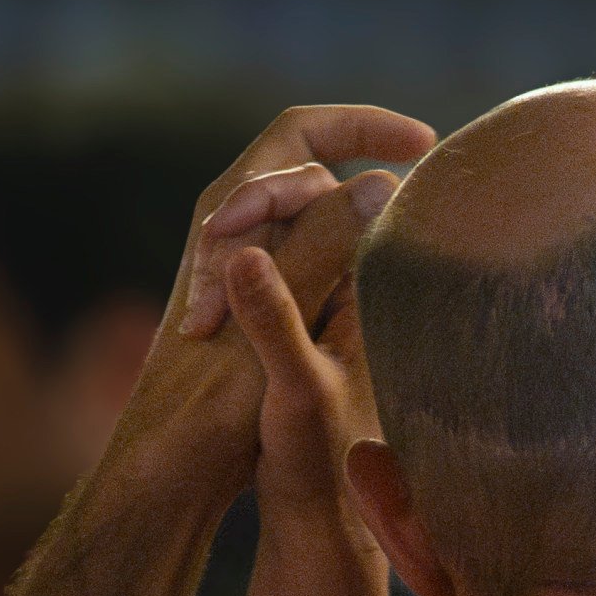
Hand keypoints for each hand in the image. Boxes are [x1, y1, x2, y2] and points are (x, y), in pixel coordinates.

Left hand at [119, 106, 437, 492]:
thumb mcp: (280, 322)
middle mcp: (225, 225)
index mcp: (226, 214)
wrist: (171, 467)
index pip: (304, 135)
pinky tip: (373, 282)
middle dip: (362, 158)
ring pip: (307, 209)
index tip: (425, 144)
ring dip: (353, 212)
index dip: (365, 127)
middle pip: (305, 162)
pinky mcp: (249, 297)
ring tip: (400, 242)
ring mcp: (236, 260)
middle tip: (420, 182)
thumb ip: (326, 249)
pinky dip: (344, 250)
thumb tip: (383, 184)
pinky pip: (305, 251)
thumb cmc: (214, 406)